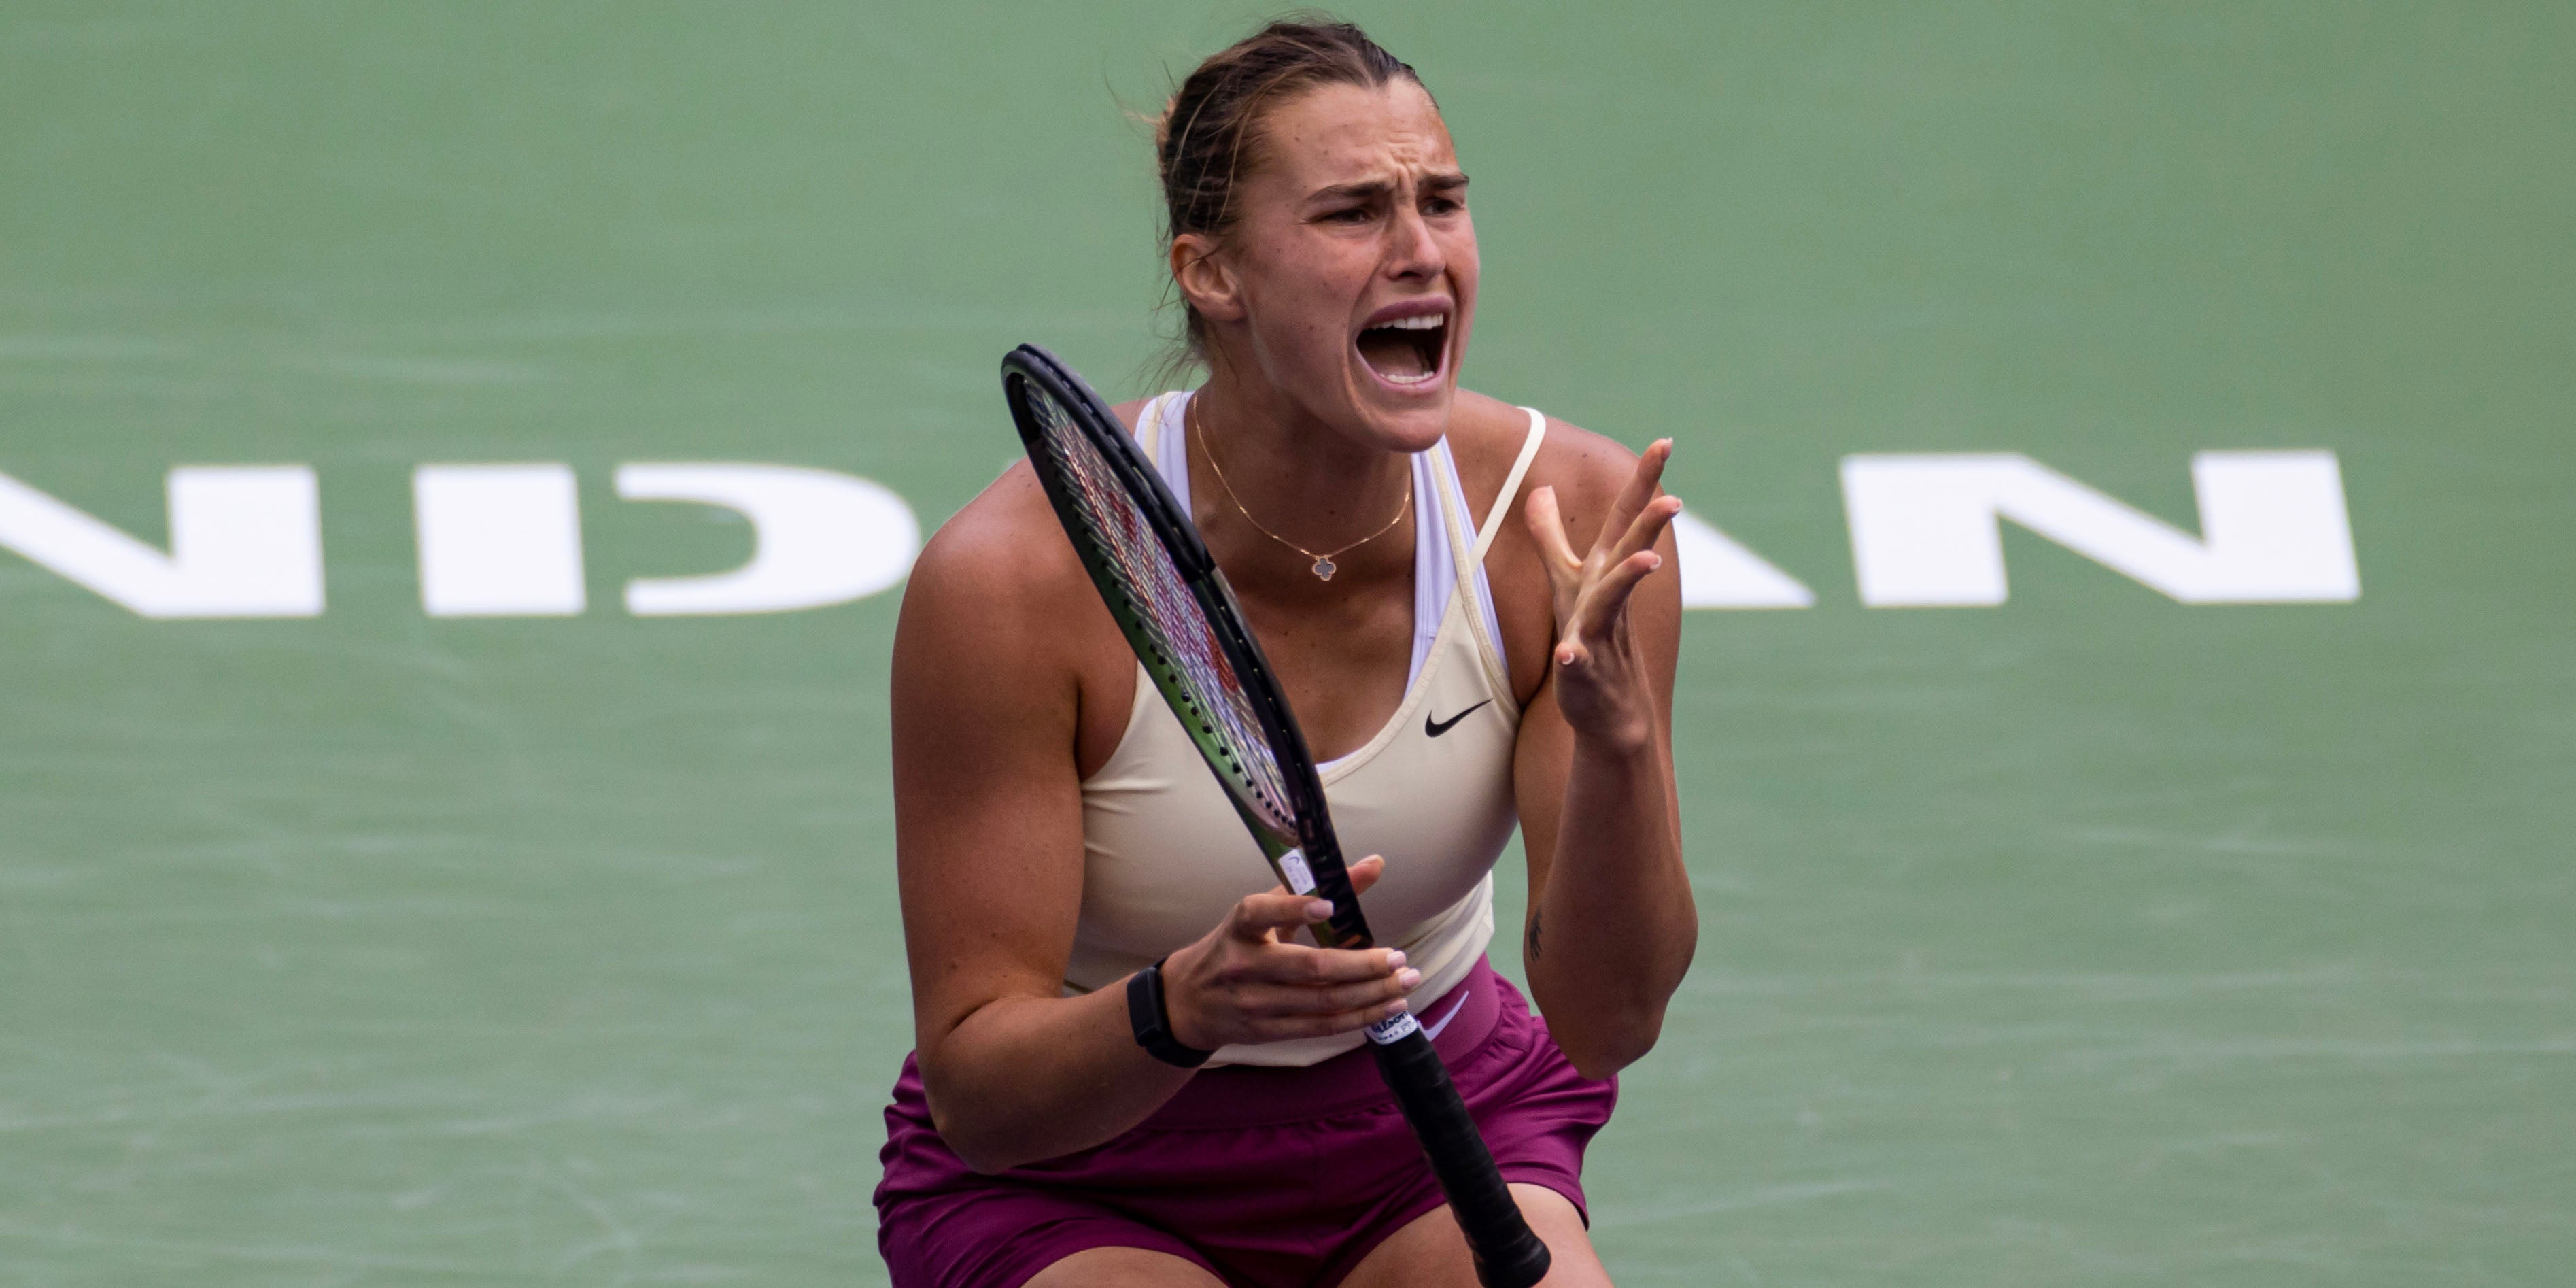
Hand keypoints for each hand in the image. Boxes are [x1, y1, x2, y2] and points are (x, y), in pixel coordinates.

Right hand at [1158, 856, 1420, 1050]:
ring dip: (1372, 993)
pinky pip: (1322, 1026)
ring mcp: (1255, 1003)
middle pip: (1310, 968)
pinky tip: (1388, 1006)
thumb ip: (1313, 888)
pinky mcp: (1267, 1032)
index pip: (1261, 913)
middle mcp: (1245, 965)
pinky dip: (1360, 1017)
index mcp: (1240, 927)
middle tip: (1399, 958)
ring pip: (1323, 1001)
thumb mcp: (1262, 912)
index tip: (1328, 906)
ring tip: (1406, 981)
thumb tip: (1375, 863)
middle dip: (1361, 965)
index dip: (1295, 909)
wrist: (1189, 1001)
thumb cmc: (1236, 946)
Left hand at [1523, 440, 1680, 748]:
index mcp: (1606, 570)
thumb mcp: (1565, 580)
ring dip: (1628, 579)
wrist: (1606, 708)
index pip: (1626, 518)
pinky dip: (1576, 657)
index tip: (1665, 441)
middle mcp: (1609, 595)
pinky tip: (1568, 654)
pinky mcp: (1584, 671)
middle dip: (1651, 524)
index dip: (1644, 480)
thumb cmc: (1589, 636)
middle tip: (1675, 497)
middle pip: (1630, 551)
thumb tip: (1539, 488)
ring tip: (1649, 561)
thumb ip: (1550, 535)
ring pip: (1613, 601)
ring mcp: (1601, 632)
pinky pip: (1580, 662)